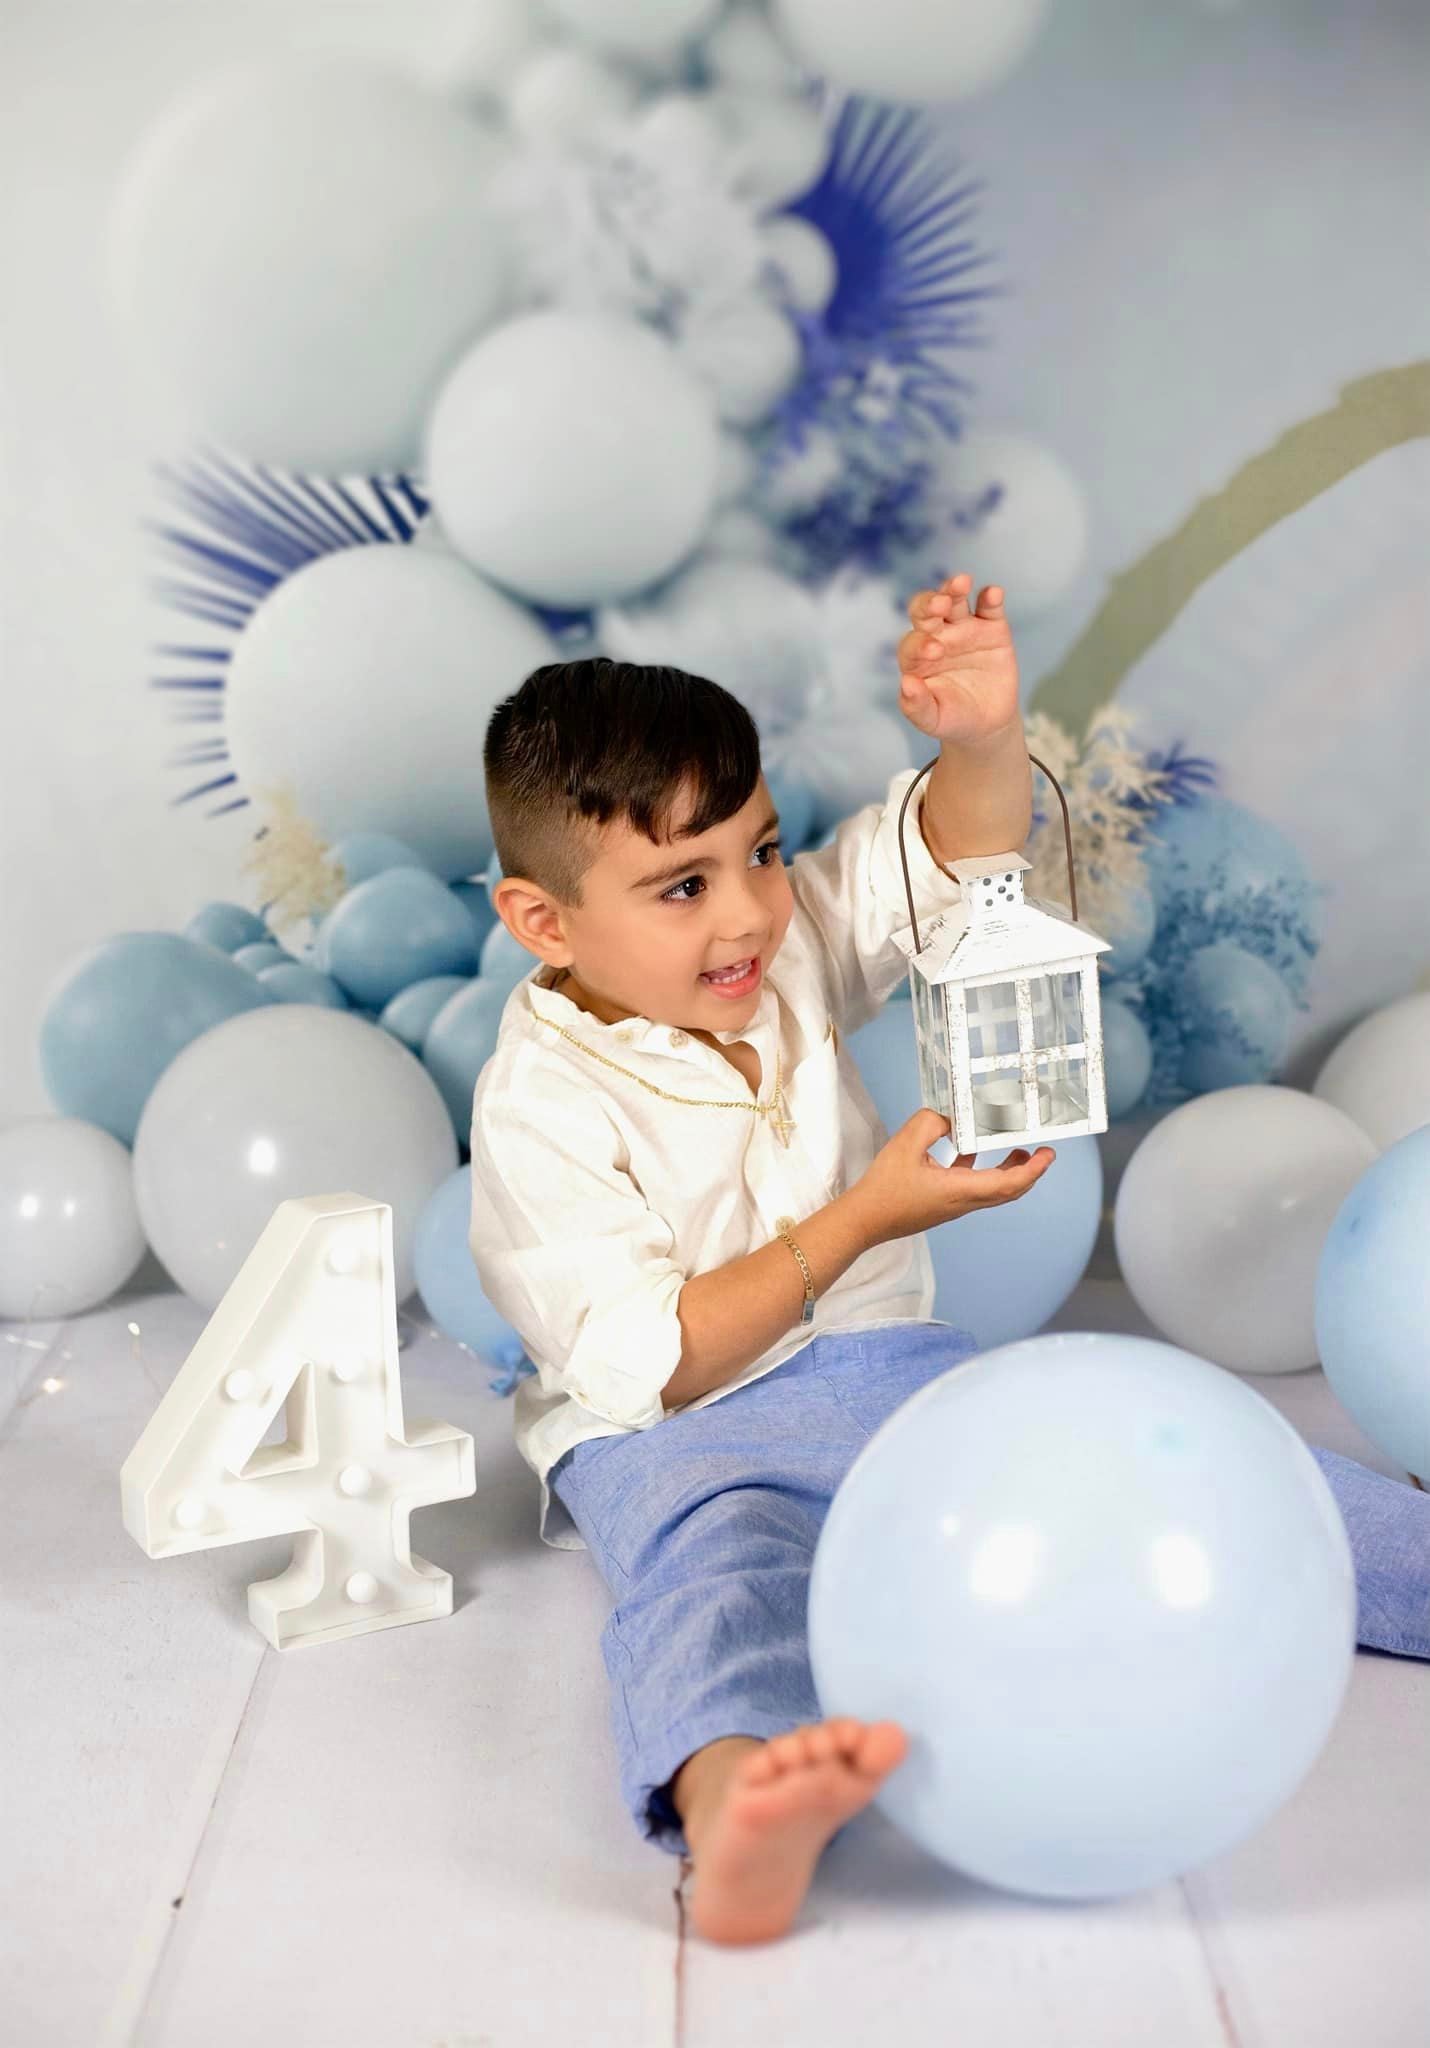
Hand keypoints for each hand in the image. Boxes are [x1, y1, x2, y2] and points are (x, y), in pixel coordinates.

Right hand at [849, 1107, 1053, 1246]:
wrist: (864, 1220)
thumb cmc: (883, 1189)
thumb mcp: (906, 1144)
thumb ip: (932, 1123)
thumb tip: (950, 1117)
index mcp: (960, 1190)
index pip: (1010, 1183)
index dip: (1034, 1169)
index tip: (1048, 1154)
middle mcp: (963, 1202)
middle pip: (1008, 1190)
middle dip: (1029, 1171)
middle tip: (1041, 1152)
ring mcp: (953, 1205)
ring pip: (992, 1189)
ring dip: (1008, 1171)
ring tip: (1016, 1150)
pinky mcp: (942, 1204)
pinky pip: (971, 1187)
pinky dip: (980, 1169)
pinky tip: (967, 1151)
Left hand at [895, 572, 1020, 746]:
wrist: (986, 723)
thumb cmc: (952, 718)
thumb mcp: (932, 720)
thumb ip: (916, 706)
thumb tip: (907, 684)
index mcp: (916, 657)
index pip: (912, 642)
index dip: (920, 643)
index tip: (935, 652)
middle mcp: (937, 636)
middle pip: (927, 610)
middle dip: (930, 603)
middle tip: (939, 605)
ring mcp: (964, 629)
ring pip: (955, 600)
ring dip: (955, 589)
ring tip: (961, 583)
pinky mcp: (992, 628)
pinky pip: (989, 607)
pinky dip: (991, 597)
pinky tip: (993, 593)